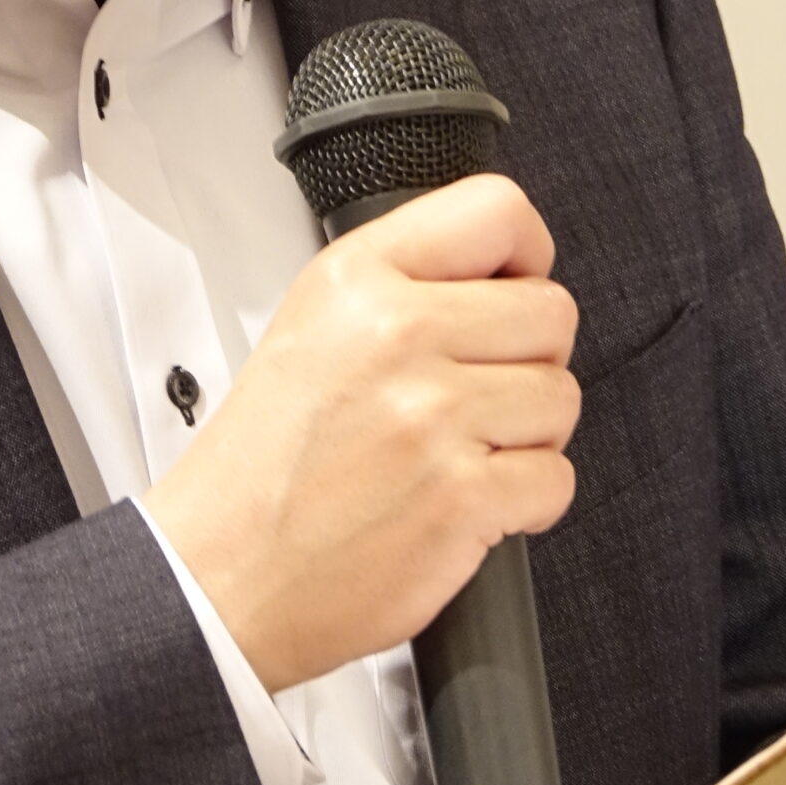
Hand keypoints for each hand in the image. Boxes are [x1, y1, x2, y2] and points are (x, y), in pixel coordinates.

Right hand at [144, 175, 579, 693]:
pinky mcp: (463, 498)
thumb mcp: (308, 324)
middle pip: (551, 311)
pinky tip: (470, 500)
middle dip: (530, 357)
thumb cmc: (264, 464)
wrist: (225, 573)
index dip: (527, 254)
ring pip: (560, 397)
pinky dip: (526, 501)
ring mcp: (434, 417)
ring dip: (529, 434)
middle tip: (482, 390)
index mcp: (357, 279)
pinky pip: (556, 478)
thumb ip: (401, 282)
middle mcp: (398, 335)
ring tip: (465, 450)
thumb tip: (500, 274)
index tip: (514, 288)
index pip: (496, 211)